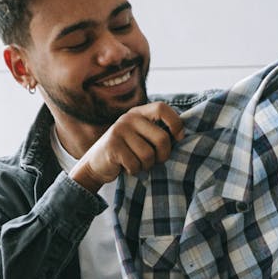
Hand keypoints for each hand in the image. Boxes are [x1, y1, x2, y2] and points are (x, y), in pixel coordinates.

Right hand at [69, 102, 184, 190]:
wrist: (95, 164)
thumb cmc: (126, 152)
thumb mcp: (140, 136)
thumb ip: (156, 132)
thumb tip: (181, 136)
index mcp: (138, 113)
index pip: (162, 108)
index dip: (175, 123)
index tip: (178, 138)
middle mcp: (128, 118)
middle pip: (162, 138)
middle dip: (163, 156)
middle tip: (155, 161)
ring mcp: (119, 131)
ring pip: (149, 155)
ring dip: (146, 166)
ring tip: (136, 163)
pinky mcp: (112, 147)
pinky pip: (135, 164)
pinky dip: (134, 171)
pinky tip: (125, 167)